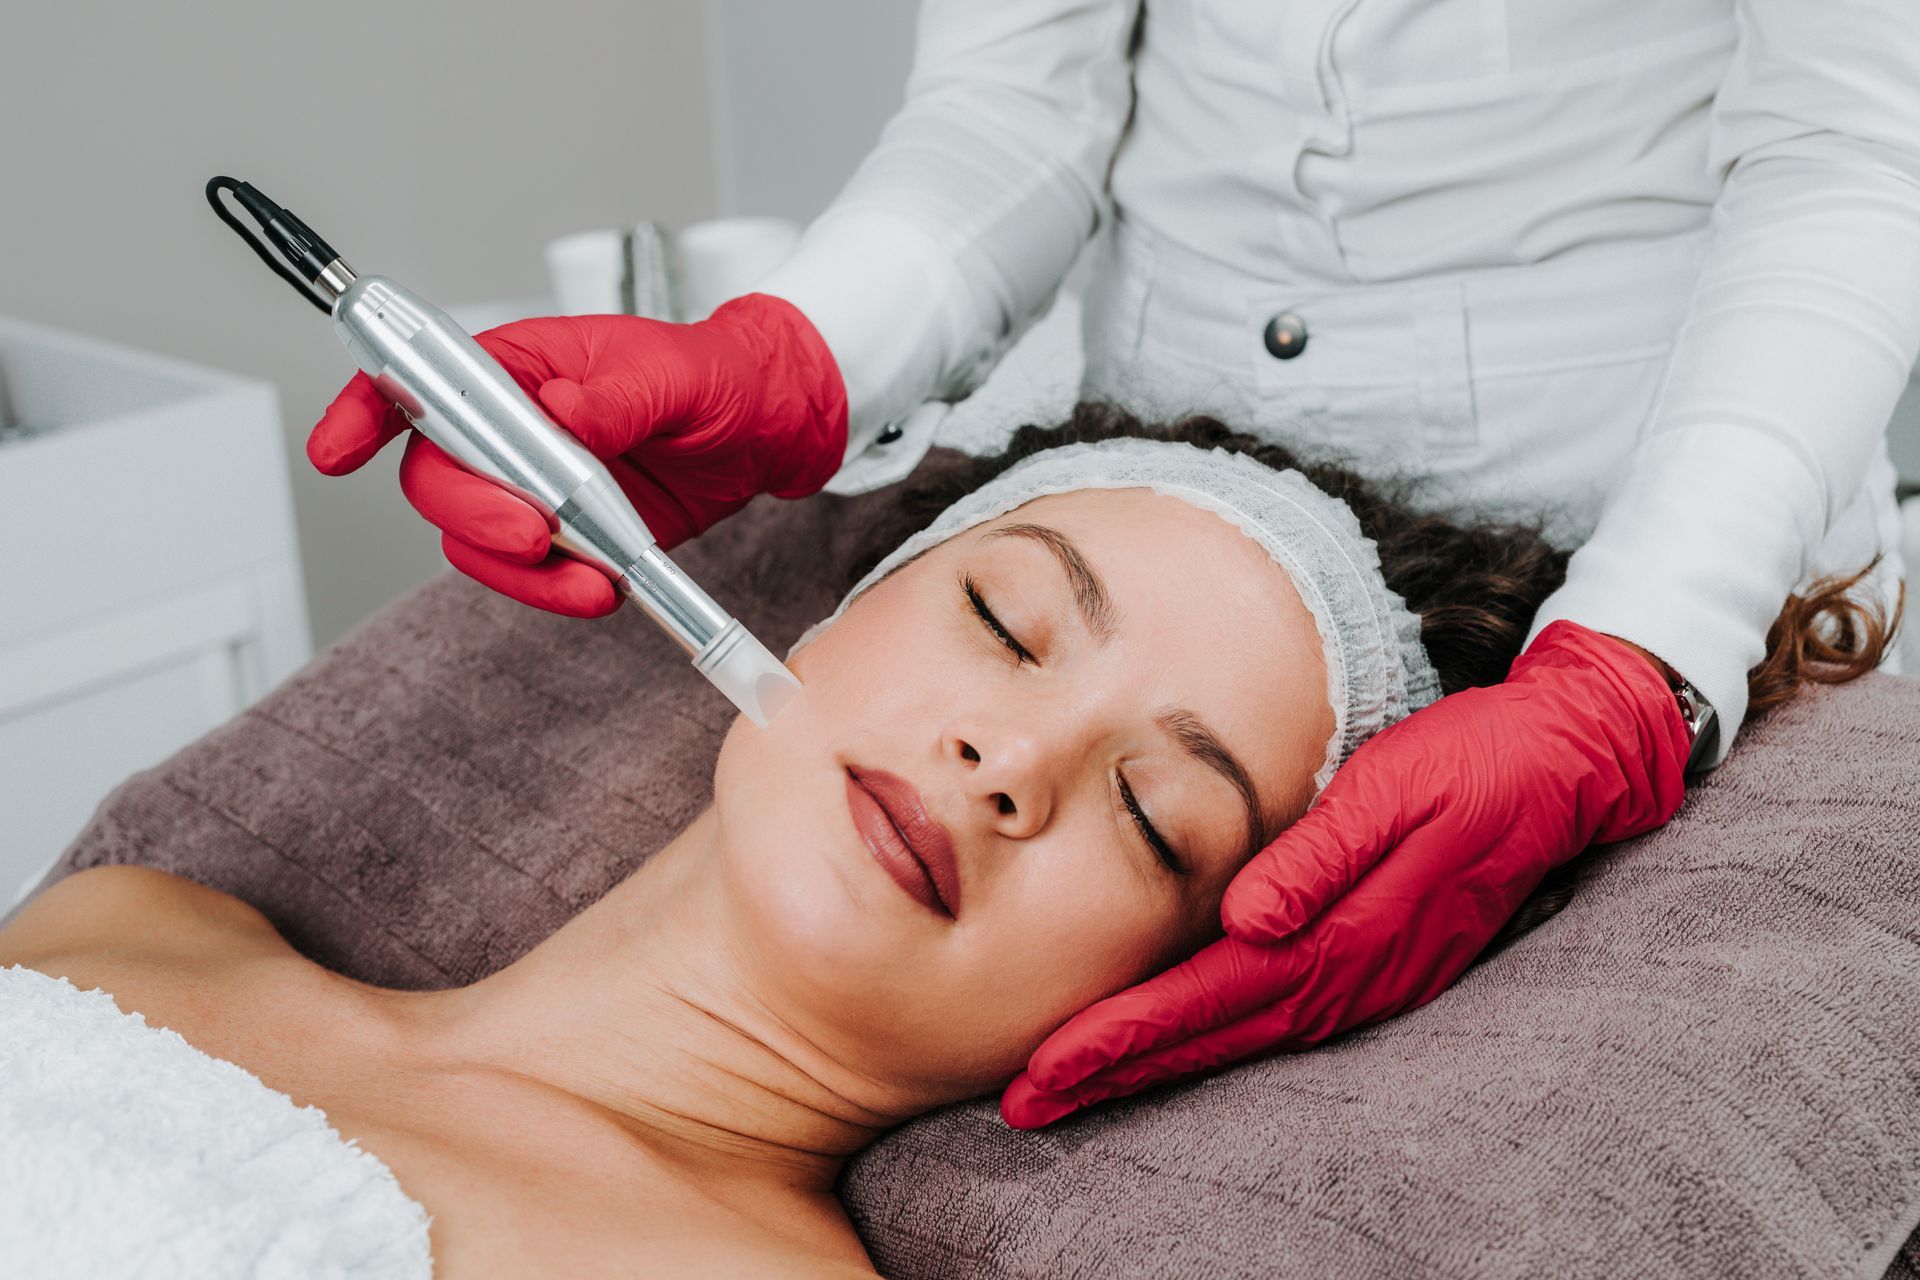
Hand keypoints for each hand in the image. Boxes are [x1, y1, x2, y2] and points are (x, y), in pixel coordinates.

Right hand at [306, 294, 847, 616]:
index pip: (418, 377)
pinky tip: (599, 588)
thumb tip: (564, 411)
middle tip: (534, 530)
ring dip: (518, 568)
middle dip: (473, 512)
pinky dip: (552, 591)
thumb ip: (616, 395)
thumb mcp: (673, 373)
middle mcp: (510, 427)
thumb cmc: (714, 377)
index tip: (336, 451)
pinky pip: (525, 573)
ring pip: (472, 537)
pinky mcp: (564, 535)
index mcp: (519, 365)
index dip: (362, 411)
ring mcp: (532, 486)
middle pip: (434, 476)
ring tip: (587, 575)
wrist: (765, 430)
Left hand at [1000, 620, 1689, 1127]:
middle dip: (1115, 1071)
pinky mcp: (1374, 962)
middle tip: (1026, 1101)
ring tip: (1074, 1083)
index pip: (1209, 997)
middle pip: (1212, 1036)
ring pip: (1239, 1035)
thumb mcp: (1396, 787)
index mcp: (1346, 935)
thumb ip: (1319, 855)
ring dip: (1155, 1062)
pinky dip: (1211, 1035)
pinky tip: (1173, 1040)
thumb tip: (1246, 921)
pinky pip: (1275, 1016)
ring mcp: (1368, 979)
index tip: (1046, 1067)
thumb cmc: (1473, 762)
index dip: (1122, 1037)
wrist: (1564, 765)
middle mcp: (1352, 975)